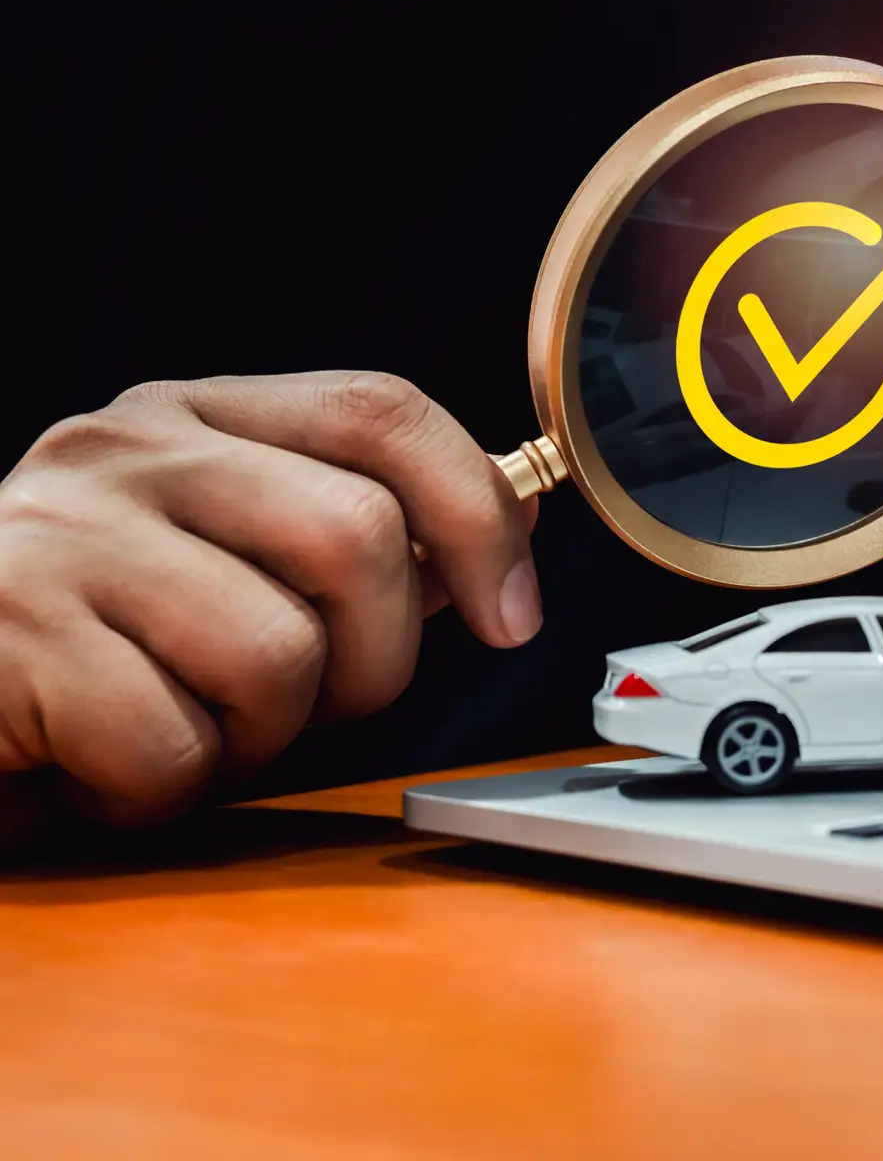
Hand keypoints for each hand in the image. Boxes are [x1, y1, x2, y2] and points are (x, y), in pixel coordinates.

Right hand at [0, 372, 538, 833]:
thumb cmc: (90, 642)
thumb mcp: (225, 565)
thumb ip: (347, 548)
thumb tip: (505, 535)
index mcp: (196, 415)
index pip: (381, 412)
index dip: (478, 513)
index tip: (512, 614)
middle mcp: (126, 451)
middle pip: (356, 536)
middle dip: (375, 660)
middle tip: (312, 708)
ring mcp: (61, 535)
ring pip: (277, 653)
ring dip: (258, 736)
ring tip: (184, 728)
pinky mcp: (7, 635)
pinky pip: (170, 743)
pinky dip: (162, 789)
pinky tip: (104, 766)